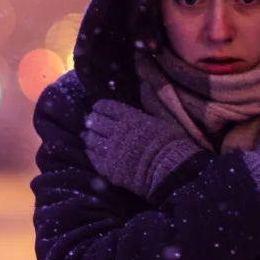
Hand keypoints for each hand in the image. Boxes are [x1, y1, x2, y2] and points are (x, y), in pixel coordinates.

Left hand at [83, 100, 200, 196]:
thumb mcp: (164, 119)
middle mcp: (117, 132)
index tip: (97, 107)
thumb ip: (150, 107)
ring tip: (88, 135)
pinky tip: (91, 151)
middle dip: (92, 120)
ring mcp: (111, 151)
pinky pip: (94, 158)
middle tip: (90, 121)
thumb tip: (144, 89)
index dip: (100, 106)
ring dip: (89, 136)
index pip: (107, 107)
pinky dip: (91, 153)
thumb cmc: (171, 144)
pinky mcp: (109, 168)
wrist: (170, 170)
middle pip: (96, 122)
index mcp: (130, 118)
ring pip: (92, 140)